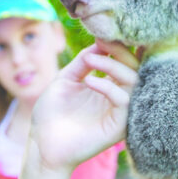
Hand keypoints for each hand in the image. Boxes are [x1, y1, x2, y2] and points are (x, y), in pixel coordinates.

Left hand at [30, 39, 138, 173]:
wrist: (42, 144)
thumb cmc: (52, 113)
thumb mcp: (66, 78)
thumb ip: (83, 61)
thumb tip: (101, 40)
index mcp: (108, 86)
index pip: (125, 62)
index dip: (118, 46)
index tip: (102, 35)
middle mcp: (118, 97)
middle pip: (135, 68)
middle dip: (120, 51)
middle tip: (101, 43)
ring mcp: (120, 112)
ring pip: (134, 81)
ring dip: (113, 65)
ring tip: (90, 59)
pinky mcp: (119, 127)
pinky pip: (125, 101)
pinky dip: (108, 86)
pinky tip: (89, 81)